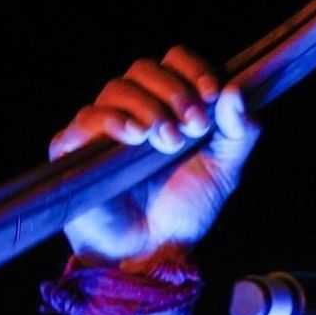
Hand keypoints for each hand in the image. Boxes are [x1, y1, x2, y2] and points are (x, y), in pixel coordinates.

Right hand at [48, 46, 259, 260]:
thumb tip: (236, 92)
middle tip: (194, 126)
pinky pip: (87, 119)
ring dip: (149, 109)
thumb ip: (240, 132)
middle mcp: (134, 109)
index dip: (192, 69)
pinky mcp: (76, 149)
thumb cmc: (185, 210)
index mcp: (169, 105)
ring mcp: (102, 128)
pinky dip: (112, 121)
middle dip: (174, 91)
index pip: (174, 61)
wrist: (155, 252)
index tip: (212, 93)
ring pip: (117, 89)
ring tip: (168, 141)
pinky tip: (135, 137)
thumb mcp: (225, 171)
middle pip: (144, 68)